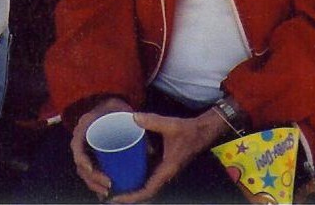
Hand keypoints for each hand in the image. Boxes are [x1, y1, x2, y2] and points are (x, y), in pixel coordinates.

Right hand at [70, 97, 134, 198]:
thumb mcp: (124, 111)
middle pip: (80, 163)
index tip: (91, 169)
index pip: (76, 145)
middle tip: (108, 185)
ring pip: (84, 171)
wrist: (108, 103)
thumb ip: (137, 127)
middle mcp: (81, 138)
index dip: (82, 158)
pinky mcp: (90, 155)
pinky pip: (88, 171)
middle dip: (92, 178)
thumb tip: (150, 151)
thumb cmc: (116, 107)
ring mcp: (85, 148)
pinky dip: (94, 183)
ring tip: (107, 192)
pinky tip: (102, 193)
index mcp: (85, 125)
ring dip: (93, 184)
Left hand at [110, 109, 227, 203]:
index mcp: (167, 170)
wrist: (205, 131)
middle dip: (129, 196)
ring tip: (116, 186)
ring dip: (134, 189)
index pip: (148, 191)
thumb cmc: (190, 131)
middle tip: (110, 194)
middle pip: (146, 192)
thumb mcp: (171, 125)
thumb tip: (133, 117)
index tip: (117, 198)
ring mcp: (166, 171)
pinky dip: (139, 178)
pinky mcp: (165, 164)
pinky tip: (128, 171)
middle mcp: (166, 174)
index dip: (132, 197)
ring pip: (148, 186)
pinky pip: (150, 176)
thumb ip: (152, 121)